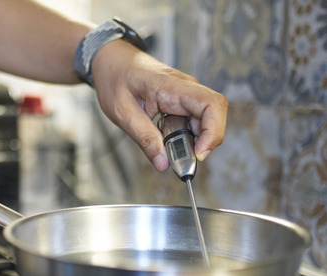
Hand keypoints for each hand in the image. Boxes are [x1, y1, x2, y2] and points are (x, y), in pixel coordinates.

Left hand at [90, 40, 227, 171]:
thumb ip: (145, 139)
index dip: (213, 132)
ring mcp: (186, 95)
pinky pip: (193, 122)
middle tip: (180, 158)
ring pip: (205, 122)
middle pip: (214, 116)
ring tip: (166, 148)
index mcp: (173, 86)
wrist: (112, 61)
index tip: (198, 154)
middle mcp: (186, 88)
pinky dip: (184, 137)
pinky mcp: (182, 102)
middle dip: (204, 141)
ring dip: (192, 141)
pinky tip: (166, 140)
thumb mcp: (123, 113)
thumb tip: (163, 164)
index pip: (213, 104)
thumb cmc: (116, 79)